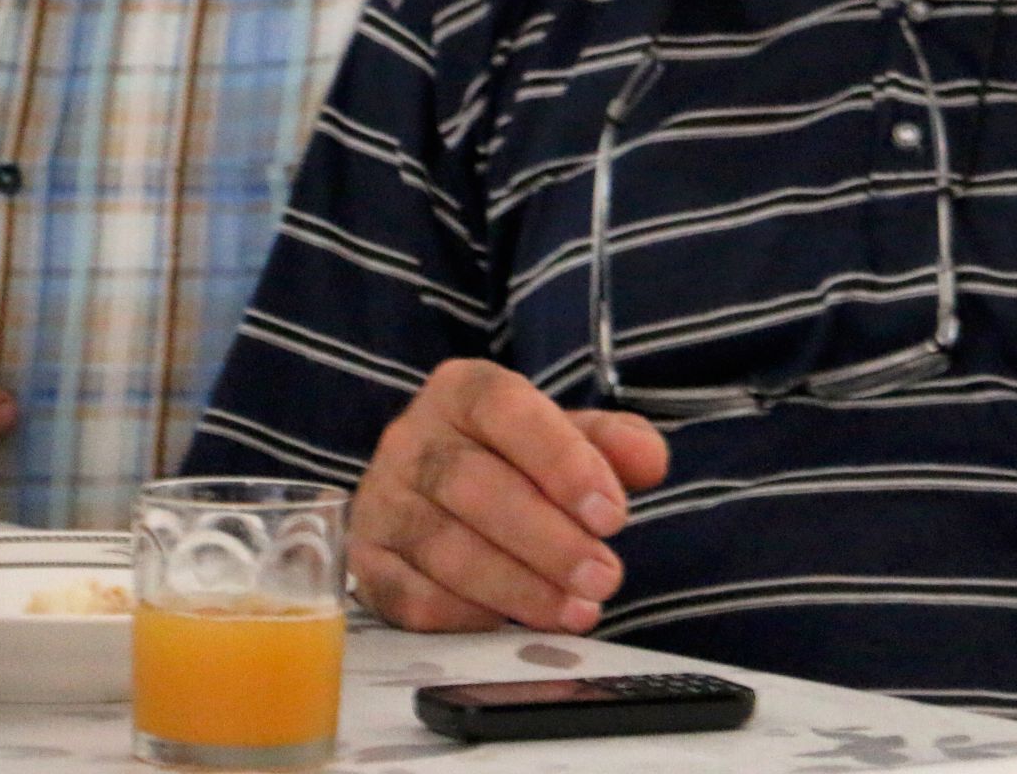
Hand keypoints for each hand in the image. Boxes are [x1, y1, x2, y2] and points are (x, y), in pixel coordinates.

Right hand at [351, 359, 668, 634]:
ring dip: (517, 587)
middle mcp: (411, 438)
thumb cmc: (515, 460)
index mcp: (462, 390)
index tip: (613, 515)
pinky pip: (409, 596)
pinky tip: (512, 625)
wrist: (434, 489)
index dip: (562, 462)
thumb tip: (650, 461)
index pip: (507, 411)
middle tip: (604, 579)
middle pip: (473, 485)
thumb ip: (615, 442)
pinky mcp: (366, 560)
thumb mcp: (569, 436)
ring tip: (577, 611)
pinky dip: (465, 615)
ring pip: (442, 546)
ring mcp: (381, 500)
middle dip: (548, 540)